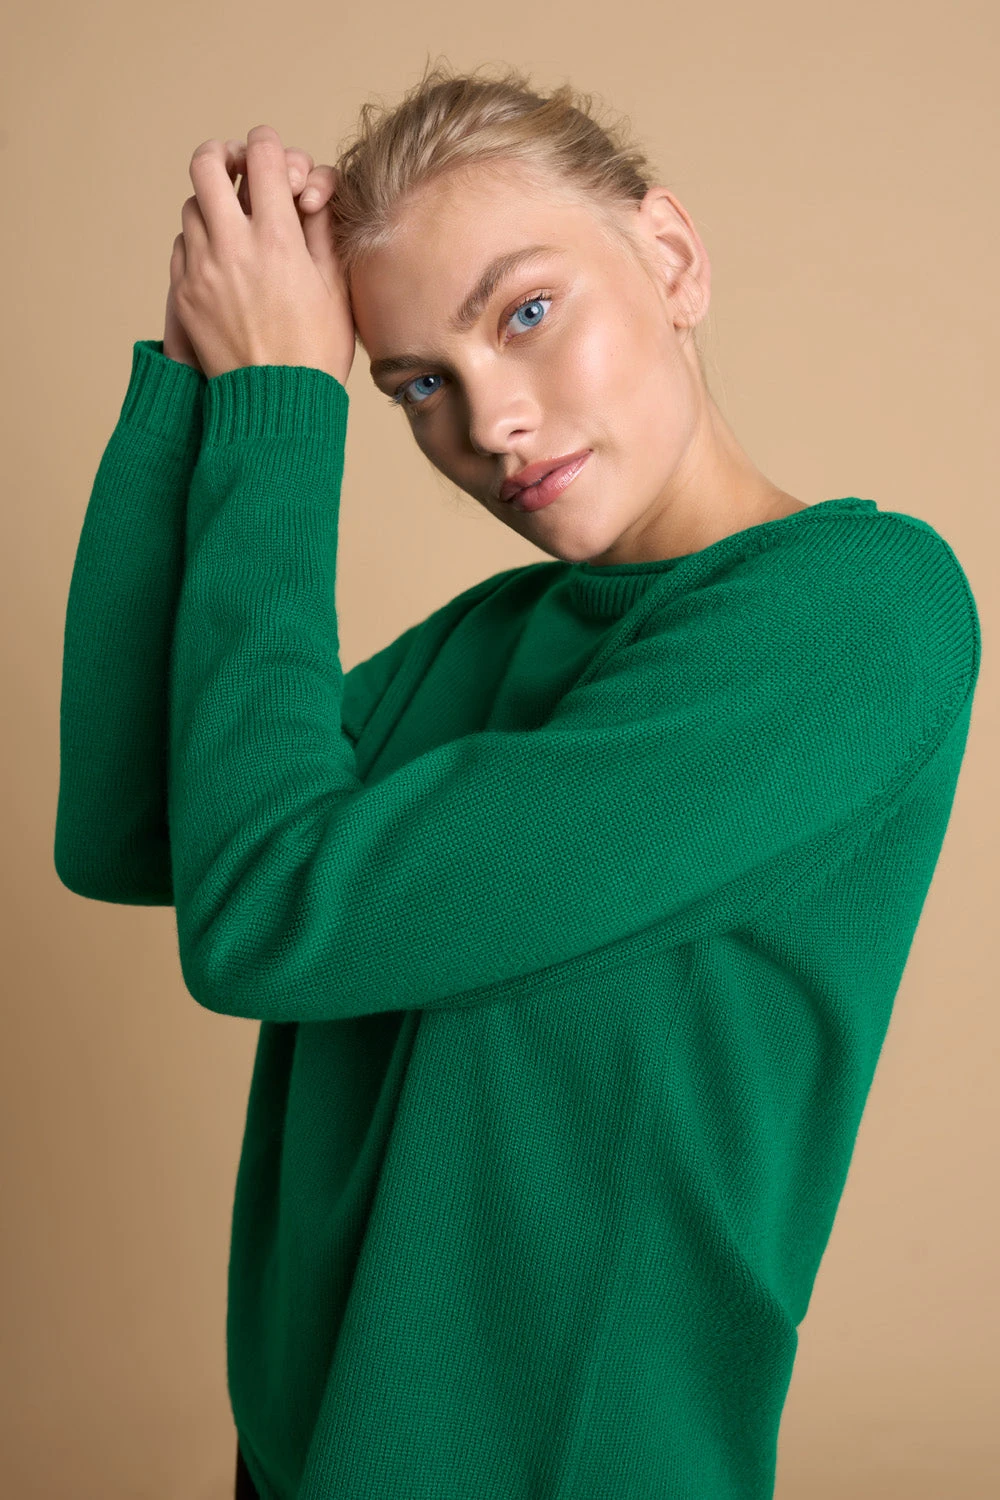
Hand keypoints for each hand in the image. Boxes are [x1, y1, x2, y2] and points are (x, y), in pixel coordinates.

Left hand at [169, 124, 354, 383]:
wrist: (277, 406)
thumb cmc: (317, 352)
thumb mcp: (335, 286)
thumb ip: (320, 231)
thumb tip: (309, 192)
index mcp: (277, 238)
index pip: (262, 155)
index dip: (271, 147)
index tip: (275, 160)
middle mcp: (232, 246)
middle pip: (208, 163)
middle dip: (225, 156)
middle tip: (239, 168)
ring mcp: (201, 269)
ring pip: (191, 205)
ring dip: (212, 202)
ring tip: (234, 222)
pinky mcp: (184, 294)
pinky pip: (182, 246)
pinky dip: (200, 241)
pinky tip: (221, 259)